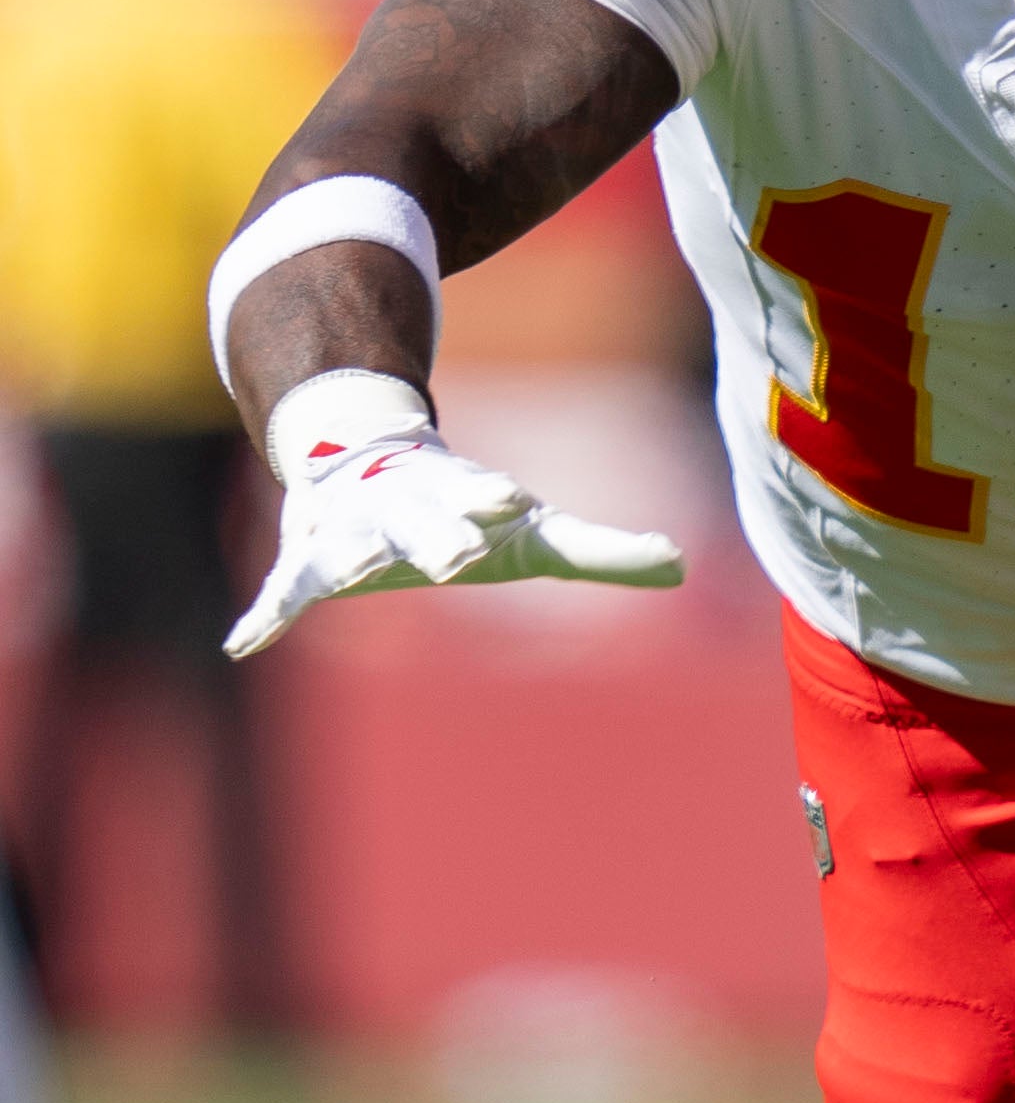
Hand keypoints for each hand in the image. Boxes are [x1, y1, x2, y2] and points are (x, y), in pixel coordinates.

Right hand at [229, 379, 682, 657]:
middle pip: (421, 519)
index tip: (510, 502)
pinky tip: (243, 646)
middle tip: (457, 553)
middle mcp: (406, 505)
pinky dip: (267, 615)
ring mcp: (352, 526)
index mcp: (463, 496)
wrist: (367, 456)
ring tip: (342, 573)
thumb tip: (682, 568)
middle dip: (437, 532)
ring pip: (348, 543)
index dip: (489, 500)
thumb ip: (598, 552)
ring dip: (347, 556)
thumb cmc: (465, 508)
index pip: (480, 496)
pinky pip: (287, 588)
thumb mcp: (531, 533)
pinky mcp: (309, 555)